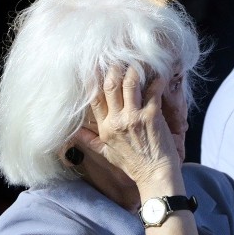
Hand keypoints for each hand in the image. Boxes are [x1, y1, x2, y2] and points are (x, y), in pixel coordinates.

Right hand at [75, 64, 180, 185]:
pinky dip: (157, 80)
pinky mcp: (151, 116)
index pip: (94, 98)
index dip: (94, 79)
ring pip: (130, 83)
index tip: (96, 65)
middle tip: (121, 58)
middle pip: (110, 85)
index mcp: (105, 128)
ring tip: (140, 62)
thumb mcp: (107, 154)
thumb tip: (73, 134)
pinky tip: (160, 74)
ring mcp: (134, 117)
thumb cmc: (134, 165)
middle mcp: (116, 120)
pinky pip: (153, 91)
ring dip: (135, 70)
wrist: (155, 176)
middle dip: (115, 68)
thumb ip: (90, 141)